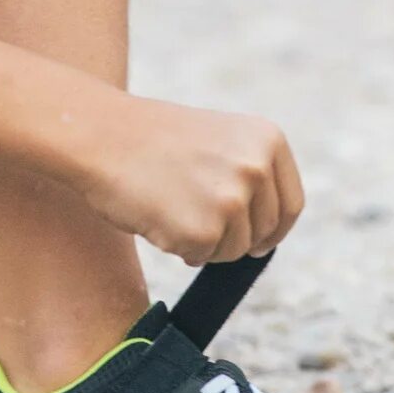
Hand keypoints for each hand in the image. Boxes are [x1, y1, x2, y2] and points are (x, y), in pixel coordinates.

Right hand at [73, 95, 305, 265]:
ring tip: (171, 207)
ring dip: (206, 243)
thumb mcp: (220, 141)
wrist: (102, 135)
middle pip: (265, 232)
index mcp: (267, 140)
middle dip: (235, 237)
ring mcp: (232, 201)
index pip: (291, 205)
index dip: (275, 229)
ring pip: (234, 250)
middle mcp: (257, 169)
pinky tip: (158, 217)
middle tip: (195, 218)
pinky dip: (180, 248)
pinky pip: (203, 257)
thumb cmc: (153, 140)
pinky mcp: (204, 231)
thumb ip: (249, 175)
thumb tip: (265, 238)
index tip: (260, 242)